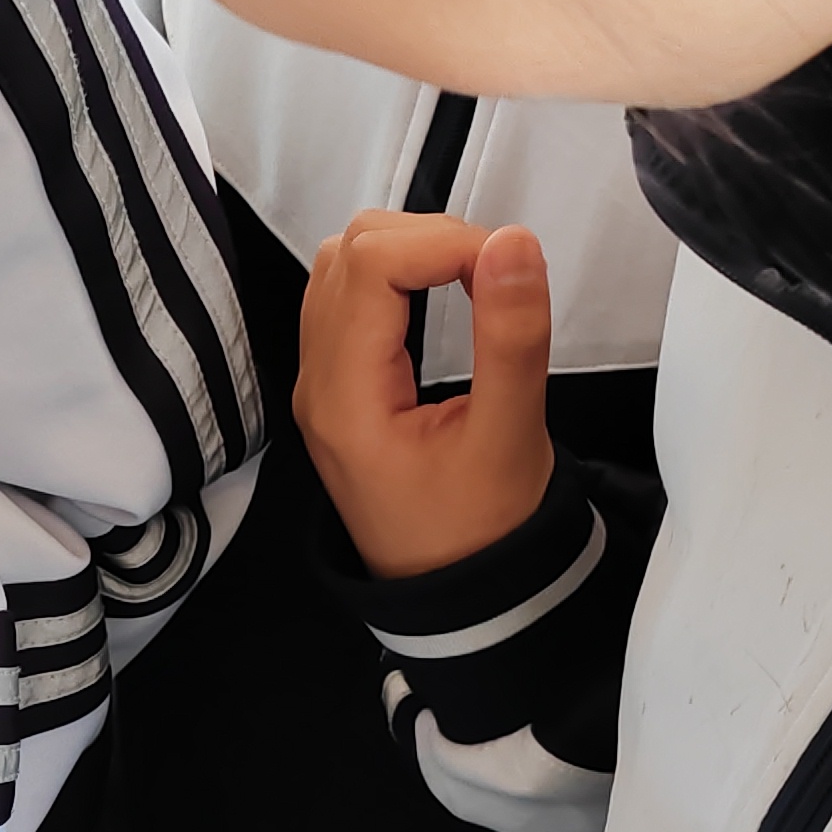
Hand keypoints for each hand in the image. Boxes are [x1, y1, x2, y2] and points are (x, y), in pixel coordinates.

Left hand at [296, 213, 553, 578]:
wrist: (456, 592)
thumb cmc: (480, 532)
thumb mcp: (510, 438)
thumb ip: (511, 338)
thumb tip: (512, 244)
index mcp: (347, 400)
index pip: (370, 265)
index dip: (442, 241)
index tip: (505, 263)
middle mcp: (318, 383)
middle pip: (349, 252)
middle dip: (427, 238)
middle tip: (494, 271)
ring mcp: (322, 383)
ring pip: (342, 266)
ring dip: (409, 250)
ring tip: (472, 279)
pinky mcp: (339, 384)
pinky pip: (348, 298)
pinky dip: (396, 276)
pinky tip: (442, 293)